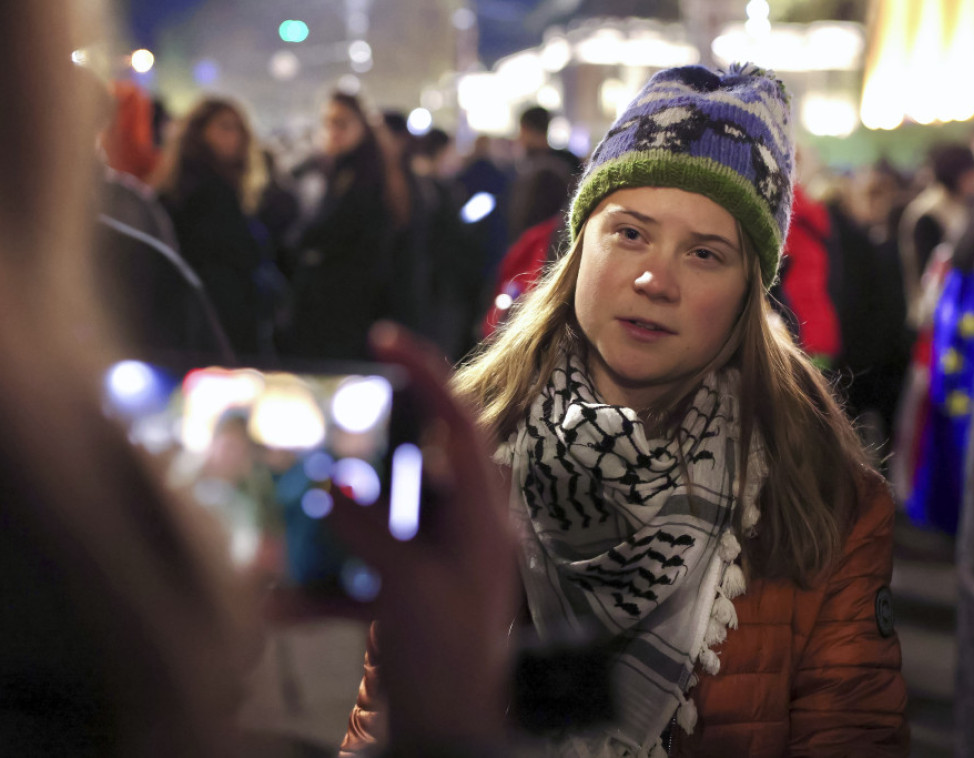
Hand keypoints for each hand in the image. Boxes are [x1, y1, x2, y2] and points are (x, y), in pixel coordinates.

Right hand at [325, 323, 519, 746]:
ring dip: (332, 522)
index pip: (462, 425)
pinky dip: (323, 583)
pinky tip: (282, 604)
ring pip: (378, 515)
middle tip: (325, 430)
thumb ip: (369, 530)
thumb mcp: (408, 588)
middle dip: (363, 451)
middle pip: (412, 464)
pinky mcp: (405, 587)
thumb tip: (330, 486)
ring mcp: (432, 557)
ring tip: (296, 510)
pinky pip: (361, 569)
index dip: (428, 375)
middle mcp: (462, 527)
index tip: (386, 339)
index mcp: (482, 516)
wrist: (448, 734)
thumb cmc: (447, 660)